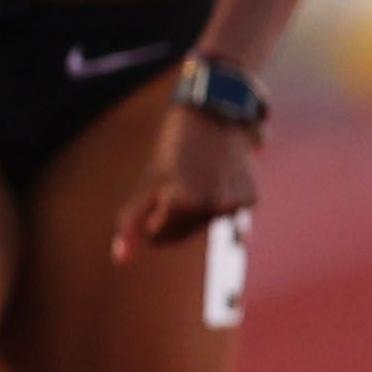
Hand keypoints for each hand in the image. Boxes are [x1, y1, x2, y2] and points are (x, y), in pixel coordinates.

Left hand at [113, 103, 259, 260]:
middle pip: (185, 233)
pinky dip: (220, 201)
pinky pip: (228, 214)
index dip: (151, 219)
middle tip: (177, 183)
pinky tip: (218, 177)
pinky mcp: (251, 198)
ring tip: (199, 176)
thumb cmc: (176, 146)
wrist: (216, 112)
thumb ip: (131, 221)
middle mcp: (213, 205)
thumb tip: (120, 259)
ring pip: (206, 224)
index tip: (155, 197)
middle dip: (175, 216)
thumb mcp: (150, 180)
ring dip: (199, 209)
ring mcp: (235, 203)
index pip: (159, 236)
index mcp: (183, 201)